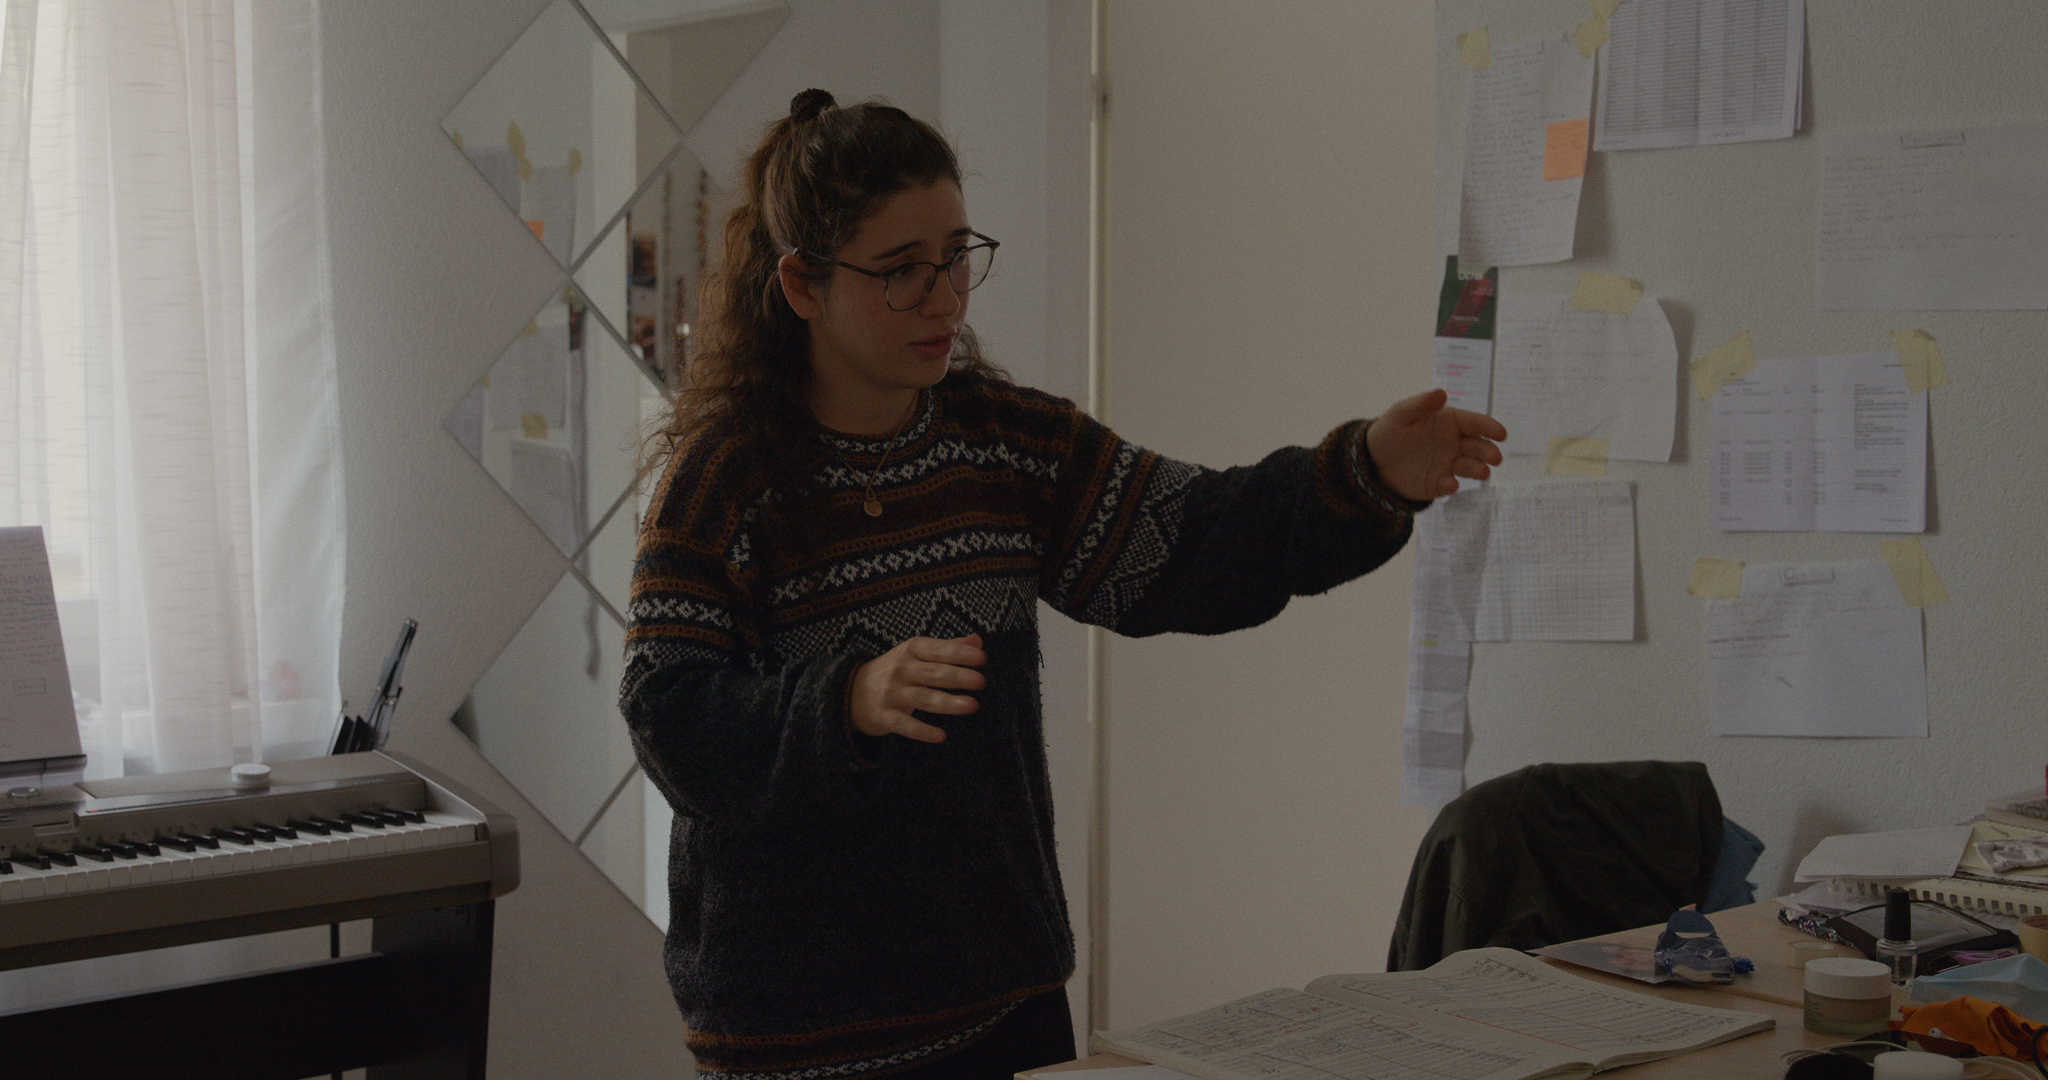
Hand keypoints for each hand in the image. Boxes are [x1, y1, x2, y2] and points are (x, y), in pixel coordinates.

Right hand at [848, 634, 986, 743]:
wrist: (852, 691)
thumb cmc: (896, 670)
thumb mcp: (916, 653)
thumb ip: (947, 647)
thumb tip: (978, 641)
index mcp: (911, 650)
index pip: (938, 650)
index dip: (959, 653)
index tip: (982, 658)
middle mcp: (901, 670)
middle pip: (933, 674)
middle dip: (957, 677)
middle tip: (981, 681)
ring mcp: (892, 694)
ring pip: (923, 699)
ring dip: (948, 702)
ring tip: (972, 705)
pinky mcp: (885, 716)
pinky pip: (905, 725)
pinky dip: (922, 731)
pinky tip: (941, 736)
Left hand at [1365, 388, 1506, 500]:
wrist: (1373, 460)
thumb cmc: (1390, 431)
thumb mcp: (1401, 414)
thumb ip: (1421, 404)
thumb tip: (1442, 392)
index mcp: (1450, 422)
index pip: (1474, 422)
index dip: (1489, 427)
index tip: (1502, 433)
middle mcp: (1455, 443)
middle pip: (1478, 446)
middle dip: (1489, 451)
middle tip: (1495, 458)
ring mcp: (1449, 464)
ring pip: (1470, 467)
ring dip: (1478, 469)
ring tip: (1483, 472)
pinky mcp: (1438, 483)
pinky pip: (1449, 484)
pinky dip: (1452, 485)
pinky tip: (1451, 484)